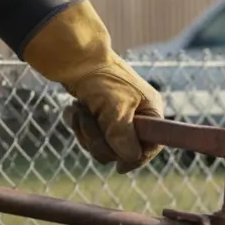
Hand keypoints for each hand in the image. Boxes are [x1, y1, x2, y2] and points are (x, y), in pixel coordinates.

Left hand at [22, 0, 164, 172]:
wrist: (73, 56)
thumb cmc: (100, 78)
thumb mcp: (116, 109)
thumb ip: (124, 137)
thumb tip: (129, 159)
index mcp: (150, 112)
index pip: (151, 147)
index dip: (135, 158)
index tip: (119, 167)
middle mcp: (137, 116)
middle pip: (122, 150)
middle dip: (101, 139)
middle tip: (89, 119)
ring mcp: (116, 116)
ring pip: (102, 145)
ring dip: (86, 131)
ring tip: (80, 109)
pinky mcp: (98, 115)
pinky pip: (89, 136)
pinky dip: (79, 125)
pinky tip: (74, 109)